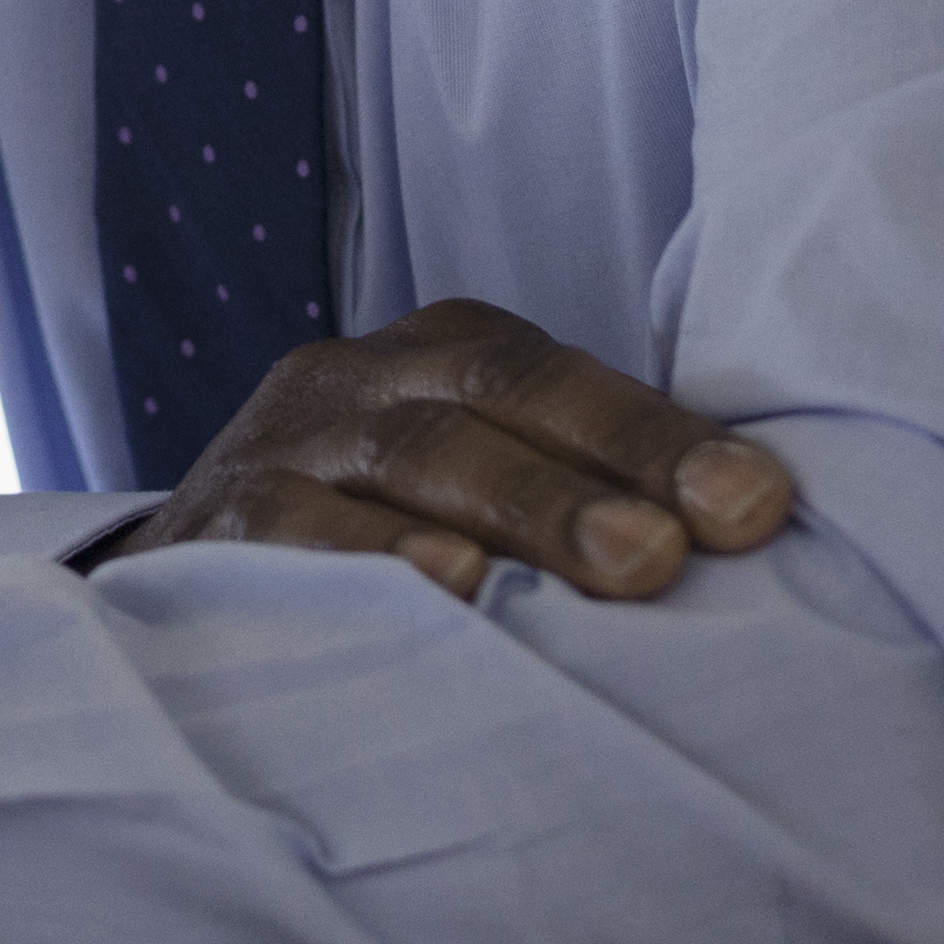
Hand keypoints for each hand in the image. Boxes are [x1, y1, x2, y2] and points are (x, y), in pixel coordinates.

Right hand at [84, 299, 799, 602]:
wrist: (184, 580)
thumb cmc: (378, 542)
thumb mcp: (469, 482)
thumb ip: (580, 485)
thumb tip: (751, 527)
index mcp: (437, 354)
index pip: (558, 372)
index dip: (661, 433)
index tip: (759, 506)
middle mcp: (359, 380)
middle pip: (494, 399)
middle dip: (606, 470)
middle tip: (689, 547)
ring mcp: (283, 448)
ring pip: (413, 459)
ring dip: (525, 512)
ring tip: (621, 567)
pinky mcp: (216, 530)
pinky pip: (298, 535)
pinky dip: (379, 558)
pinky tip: (452, 589)